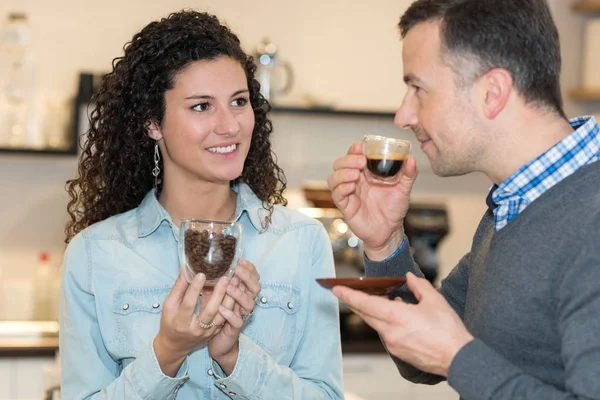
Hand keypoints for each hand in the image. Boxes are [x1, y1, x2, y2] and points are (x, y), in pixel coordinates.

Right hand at [153, 271, 229, 376]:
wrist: (175, 345)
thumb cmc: (170, 322)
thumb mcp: (169, 306)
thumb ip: (178, 288)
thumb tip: (186, 269)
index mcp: (180, 322)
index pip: (188, 304)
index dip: (194, 289)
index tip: (201, 274)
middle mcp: (195, 329)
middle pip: (209, 311)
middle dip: (218, 294)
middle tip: (225, 278)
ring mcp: (207, 332)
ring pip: (221, 316)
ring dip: (229, 299)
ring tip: (234, 283)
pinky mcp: (214, 333)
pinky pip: (225, 318)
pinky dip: (230, 306)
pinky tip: (235, 293)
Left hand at [208, 259, 260, 374]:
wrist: (217, 341)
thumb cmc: (215, 314)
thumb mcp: (214, 295)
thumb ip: (215, 282)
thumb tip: (205, 264)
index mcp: (243, 293)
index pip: (253, 278)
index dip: (249, 269)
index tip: (240, 260)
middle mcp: (245, 303)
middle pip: (255, 288)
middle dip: (247, 277)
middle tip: (237, 270)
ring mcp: (242, 316)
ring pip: (249, 304)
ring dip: (239, 294)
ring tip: (228, 287)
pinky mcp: (235, 329)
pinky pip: (237, 321)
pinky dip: (230, 314)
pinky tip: (221, 307)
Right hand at [327, 142, 417, 259]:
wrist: (390, 231)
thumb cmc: (394, 209)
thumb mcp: (403, 189)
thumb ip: (408, 174)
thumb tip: (412, 159)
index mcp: (366, 173)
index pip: (354, 156)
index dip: (354, 150)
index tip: (360, 146)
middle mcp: (355, 180)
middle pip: (340, 164)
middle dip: (347, 160)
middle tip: (360, 162)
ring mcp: (348, 193)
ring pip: (333, 178)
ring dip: (342, 173)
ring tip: (355, 175)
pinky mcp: (345, 206)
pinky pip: (337, 195)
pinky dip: (341, 188)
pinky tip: (351, 187)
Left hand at [332, 272, 472, 376]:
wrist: (458, 358)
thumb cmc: (448, 331)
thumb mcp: (435, 301)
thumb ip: (418, 286)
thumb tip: (408, 278)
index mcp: (397, 317)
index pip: (366, 304)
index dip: (349, 295)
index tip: (336, 289)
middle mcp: (390, 332)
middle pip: (365, 314)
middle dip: (354, 302)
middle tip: (344, 291)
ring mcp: (393, 344)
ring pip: (375, 324)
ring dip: (371, 311)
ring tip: (372, 299)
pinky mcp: (398, 352)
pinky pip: (384, 333)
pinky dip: (383, 322)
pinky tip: (391, 315)